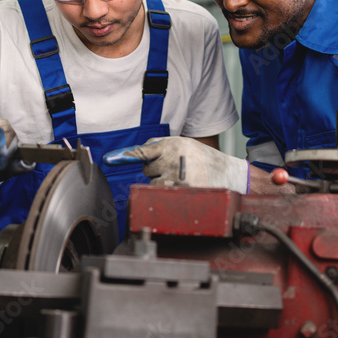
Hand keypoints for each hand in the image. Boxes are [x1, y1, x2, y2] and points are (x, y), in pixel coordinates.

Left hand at [126, 137, 248, 192]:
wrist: (227, 173)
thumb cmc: (204, 158)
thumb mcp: (184, 144)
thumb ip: (162, 146)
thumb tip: (140, 150)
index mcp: (173, 146)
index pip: (144, 151)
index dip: (126, 156)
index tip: (110, 159)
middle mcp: (172, 160)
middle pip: (146, 169)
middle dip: (156, 169)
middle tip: (174, 168)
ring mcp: (176, 178)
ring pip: (152, 183)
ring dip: (161, 182)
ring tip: (180, 178)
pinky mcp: (179, 192)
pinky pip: (162, 193)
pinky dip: (167, 192)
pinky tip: (181, 187)